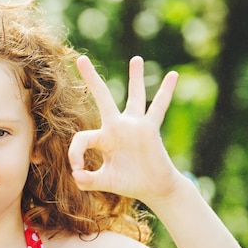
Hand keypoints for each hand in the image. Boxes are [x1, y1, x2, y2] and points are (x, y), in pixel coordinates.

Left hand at [69, 55, 182, 206]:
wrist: (153, 188)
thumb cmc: (128, 183)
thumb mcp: (105, 182)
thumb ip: (88, 180)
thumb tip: (75, 176)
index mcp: (102, 138)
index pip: (81, 138)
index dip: (75, 154)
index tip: (77, 171)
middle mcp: (117, 127)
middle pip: (103, 98)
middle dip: (92, 79)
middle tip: (81, 59)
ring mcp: (134, 126)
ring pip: (134, 97)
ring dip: (135, 78)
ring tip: (136, 59)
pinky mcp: (150, 130)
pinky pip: (159, 107)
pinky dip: (166, 92)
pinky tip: (173, 75)